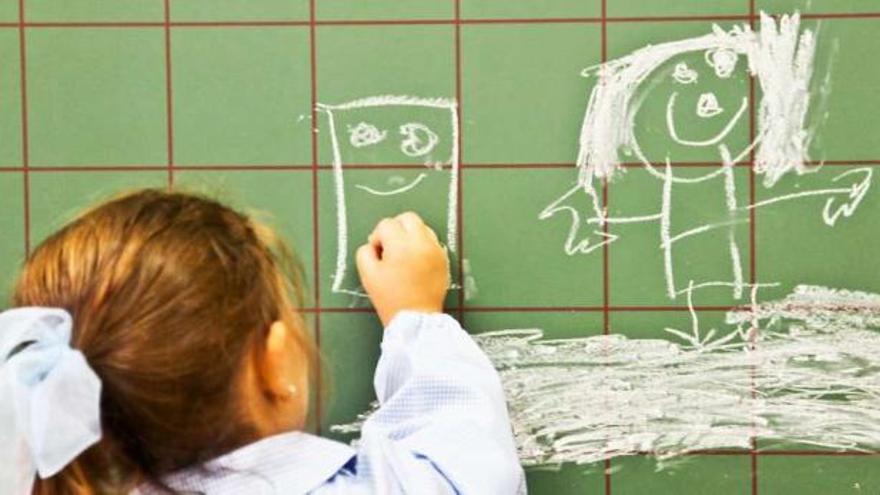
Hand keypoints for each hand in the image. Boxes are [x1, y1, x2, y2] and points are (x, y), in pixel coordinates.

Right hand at [356, 212, 449, 326]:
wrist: (416, 319)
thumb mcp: (368, 275)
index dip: (378, 237)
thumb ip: (365, 252)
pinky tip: (415, 262)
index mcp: (401, 246)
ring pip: (422, 228)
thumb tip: (373, 243)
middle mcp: (422, 243)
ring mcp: (435, 250)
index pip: (387, 224)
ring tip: (403, 256)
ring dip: (410, 235)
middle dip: (396, 228)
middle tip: (390, 247)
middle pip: (408, 218)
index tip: (378, 253)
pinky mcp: (443, 259)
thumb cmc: (390, 299)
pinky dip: (422, 246)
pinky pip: (432, 242)